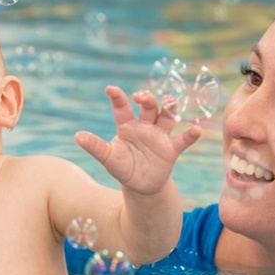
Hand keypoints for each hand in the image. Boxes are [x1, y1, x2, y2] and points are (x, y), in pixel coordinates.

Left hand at [75, 85, 201, 194]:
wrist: (140, 186)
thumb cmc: (123, 168)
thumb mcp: (108, 158)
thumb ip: (95, 147)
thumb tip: (77, 136)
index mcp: (127, 126)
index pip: (122, 108)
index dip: (117, 97)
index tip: (110, 89)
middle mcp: (144, 126)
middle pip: (148, 107)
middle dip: (147, 99)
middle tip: (141, 97)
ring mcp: (159, 136)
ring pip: (166, 116)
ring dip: (170, 108)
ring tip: (170, 102)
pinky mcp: (171, 149)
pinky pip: (182, 140)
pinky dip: (190, 135)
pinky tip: (196, 130)